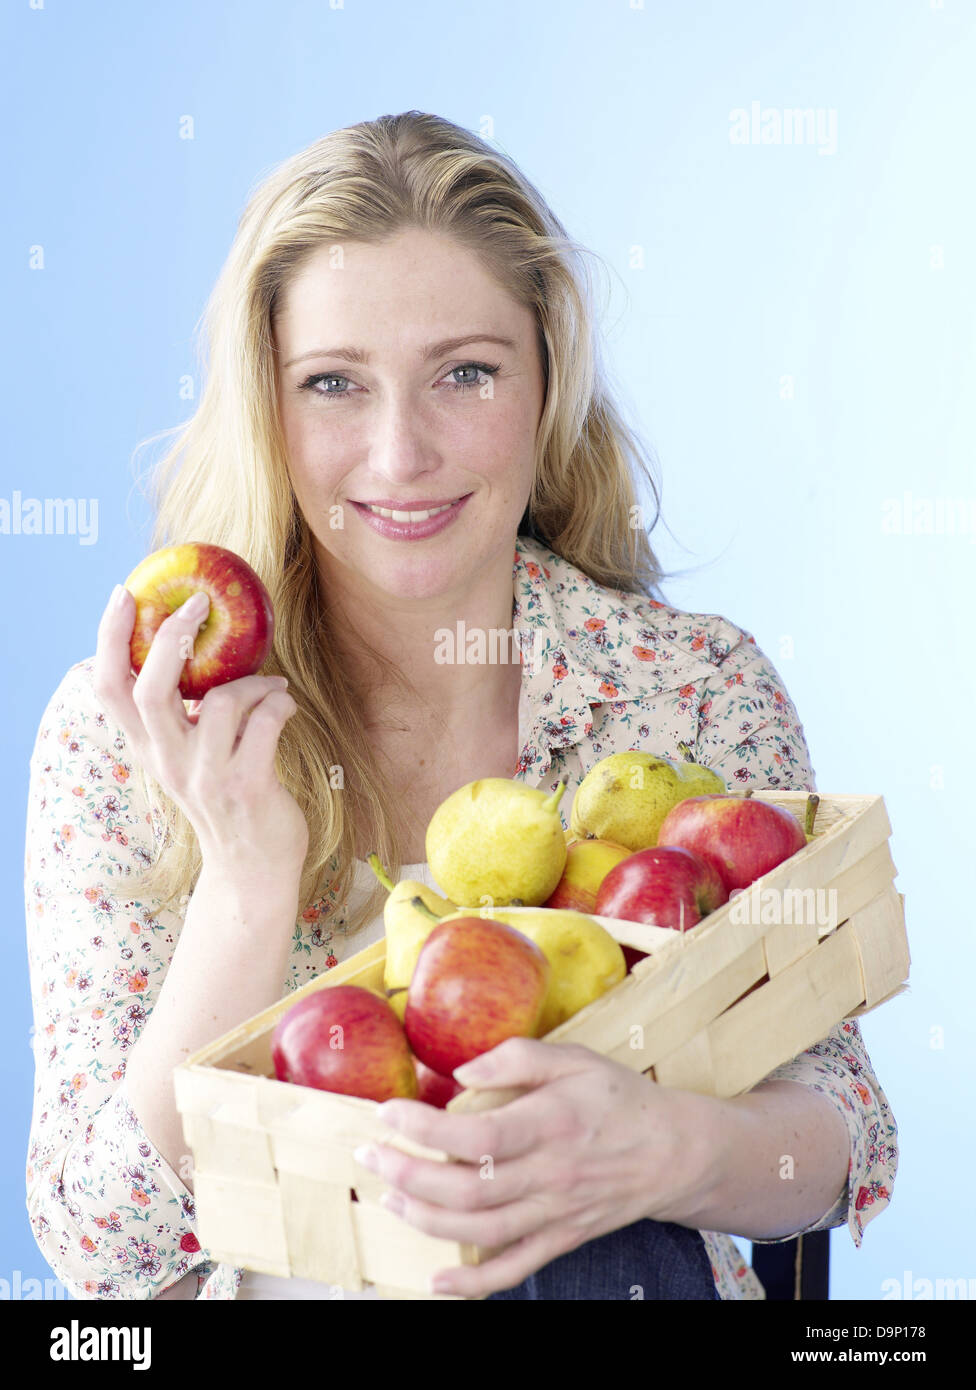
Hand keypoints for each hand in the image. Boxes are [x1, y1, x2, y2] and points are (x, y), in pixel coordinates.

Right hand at [93, 583, 308, 876]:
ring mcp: (207, 776)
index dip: (109, 638)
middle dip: (171, 638)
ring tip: (273, 688)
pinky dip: (279, 705)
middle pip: (149, 689)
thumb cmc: (226, 799)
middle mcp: (169, 761)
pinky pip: (264, 723)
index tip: (124, 595)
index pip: (109, 688)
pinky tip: (285, 709)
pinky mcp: (247, 786)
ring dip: (255, 682)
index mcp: (150, 747)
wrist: (252, 869)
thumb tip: (192, 649)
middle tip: (198, 605)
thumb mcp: (188, 760)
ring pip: (220, 701)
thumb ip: (181, 716)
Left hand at [358, 1037, 718, 1297]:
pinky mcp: (560, 1239)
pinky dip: (472, 1285)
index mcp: (551, 1123)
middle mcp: (550, 1174)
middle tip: (370, 1154)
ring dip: (426, 1219)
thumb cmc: (619, 1098)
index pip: (477, 1133)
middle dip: (408, 1175)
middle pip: (468, 1187)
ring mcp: (555, 1213)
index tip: (387, 1112)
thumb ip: (518, 1057)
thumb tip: (462, 1070)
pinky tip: (435, 1280)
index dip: (424, 1127)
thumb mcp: (576, 1058)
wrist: (675, 1151)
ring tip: (388, 1198)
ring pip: (481, 1230)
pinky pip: (513, 1269)